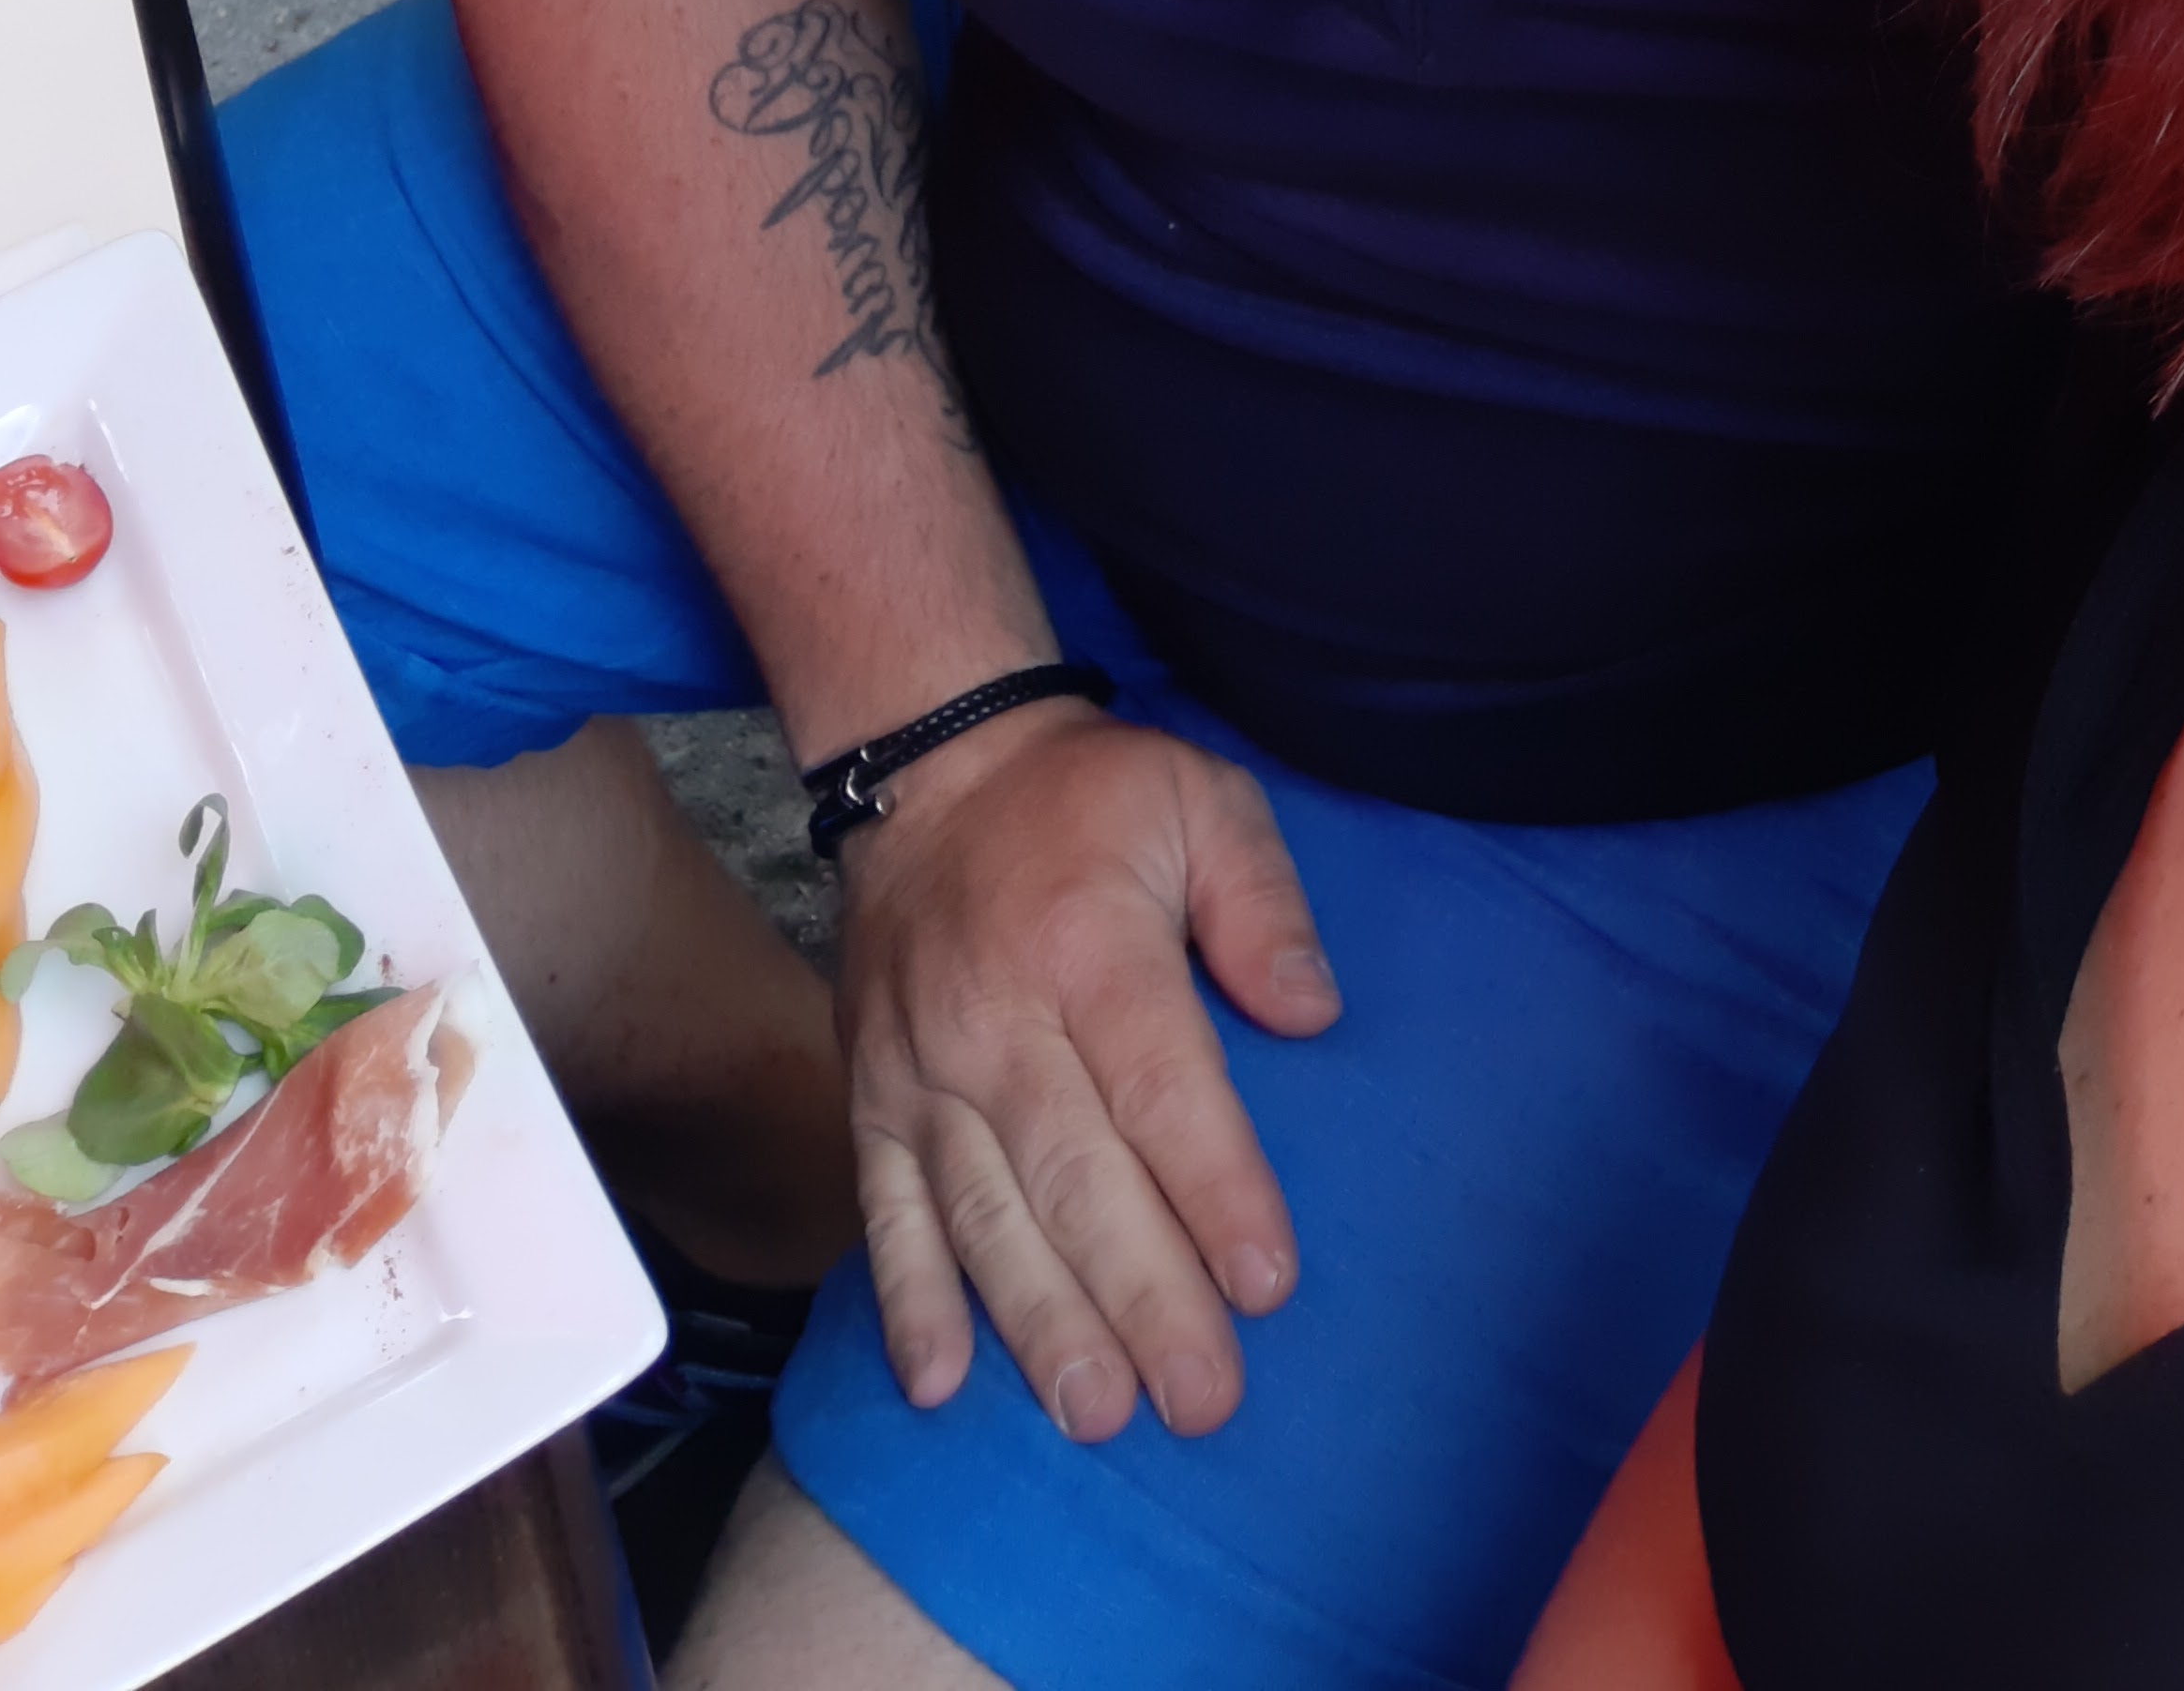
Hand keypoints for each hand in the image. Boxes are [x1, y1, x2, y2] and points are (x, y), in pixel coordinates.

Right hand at [833, 699, 1340, 1441]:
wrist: (933, 769)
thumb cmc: (1089, 798)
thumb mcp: (1203, 798)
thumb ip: (1262, 903)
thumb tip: (1312, 1014)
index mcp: (1089, 946)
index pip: (1161, 1089)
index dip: (1214, 1191)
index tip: (1266, 1285)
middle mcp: (996, 1022)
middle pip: (1076, 1178)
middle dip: (1143, 1297)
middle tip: (1201, 1399)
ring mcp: (922, 1070)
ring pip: (983, 1215)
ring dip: (1039, 1323)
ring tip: (1095, 1414)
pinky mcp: (871, 1097)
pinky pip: (884, 1209)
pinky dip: (906, 1300)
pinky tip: (939, 1385)